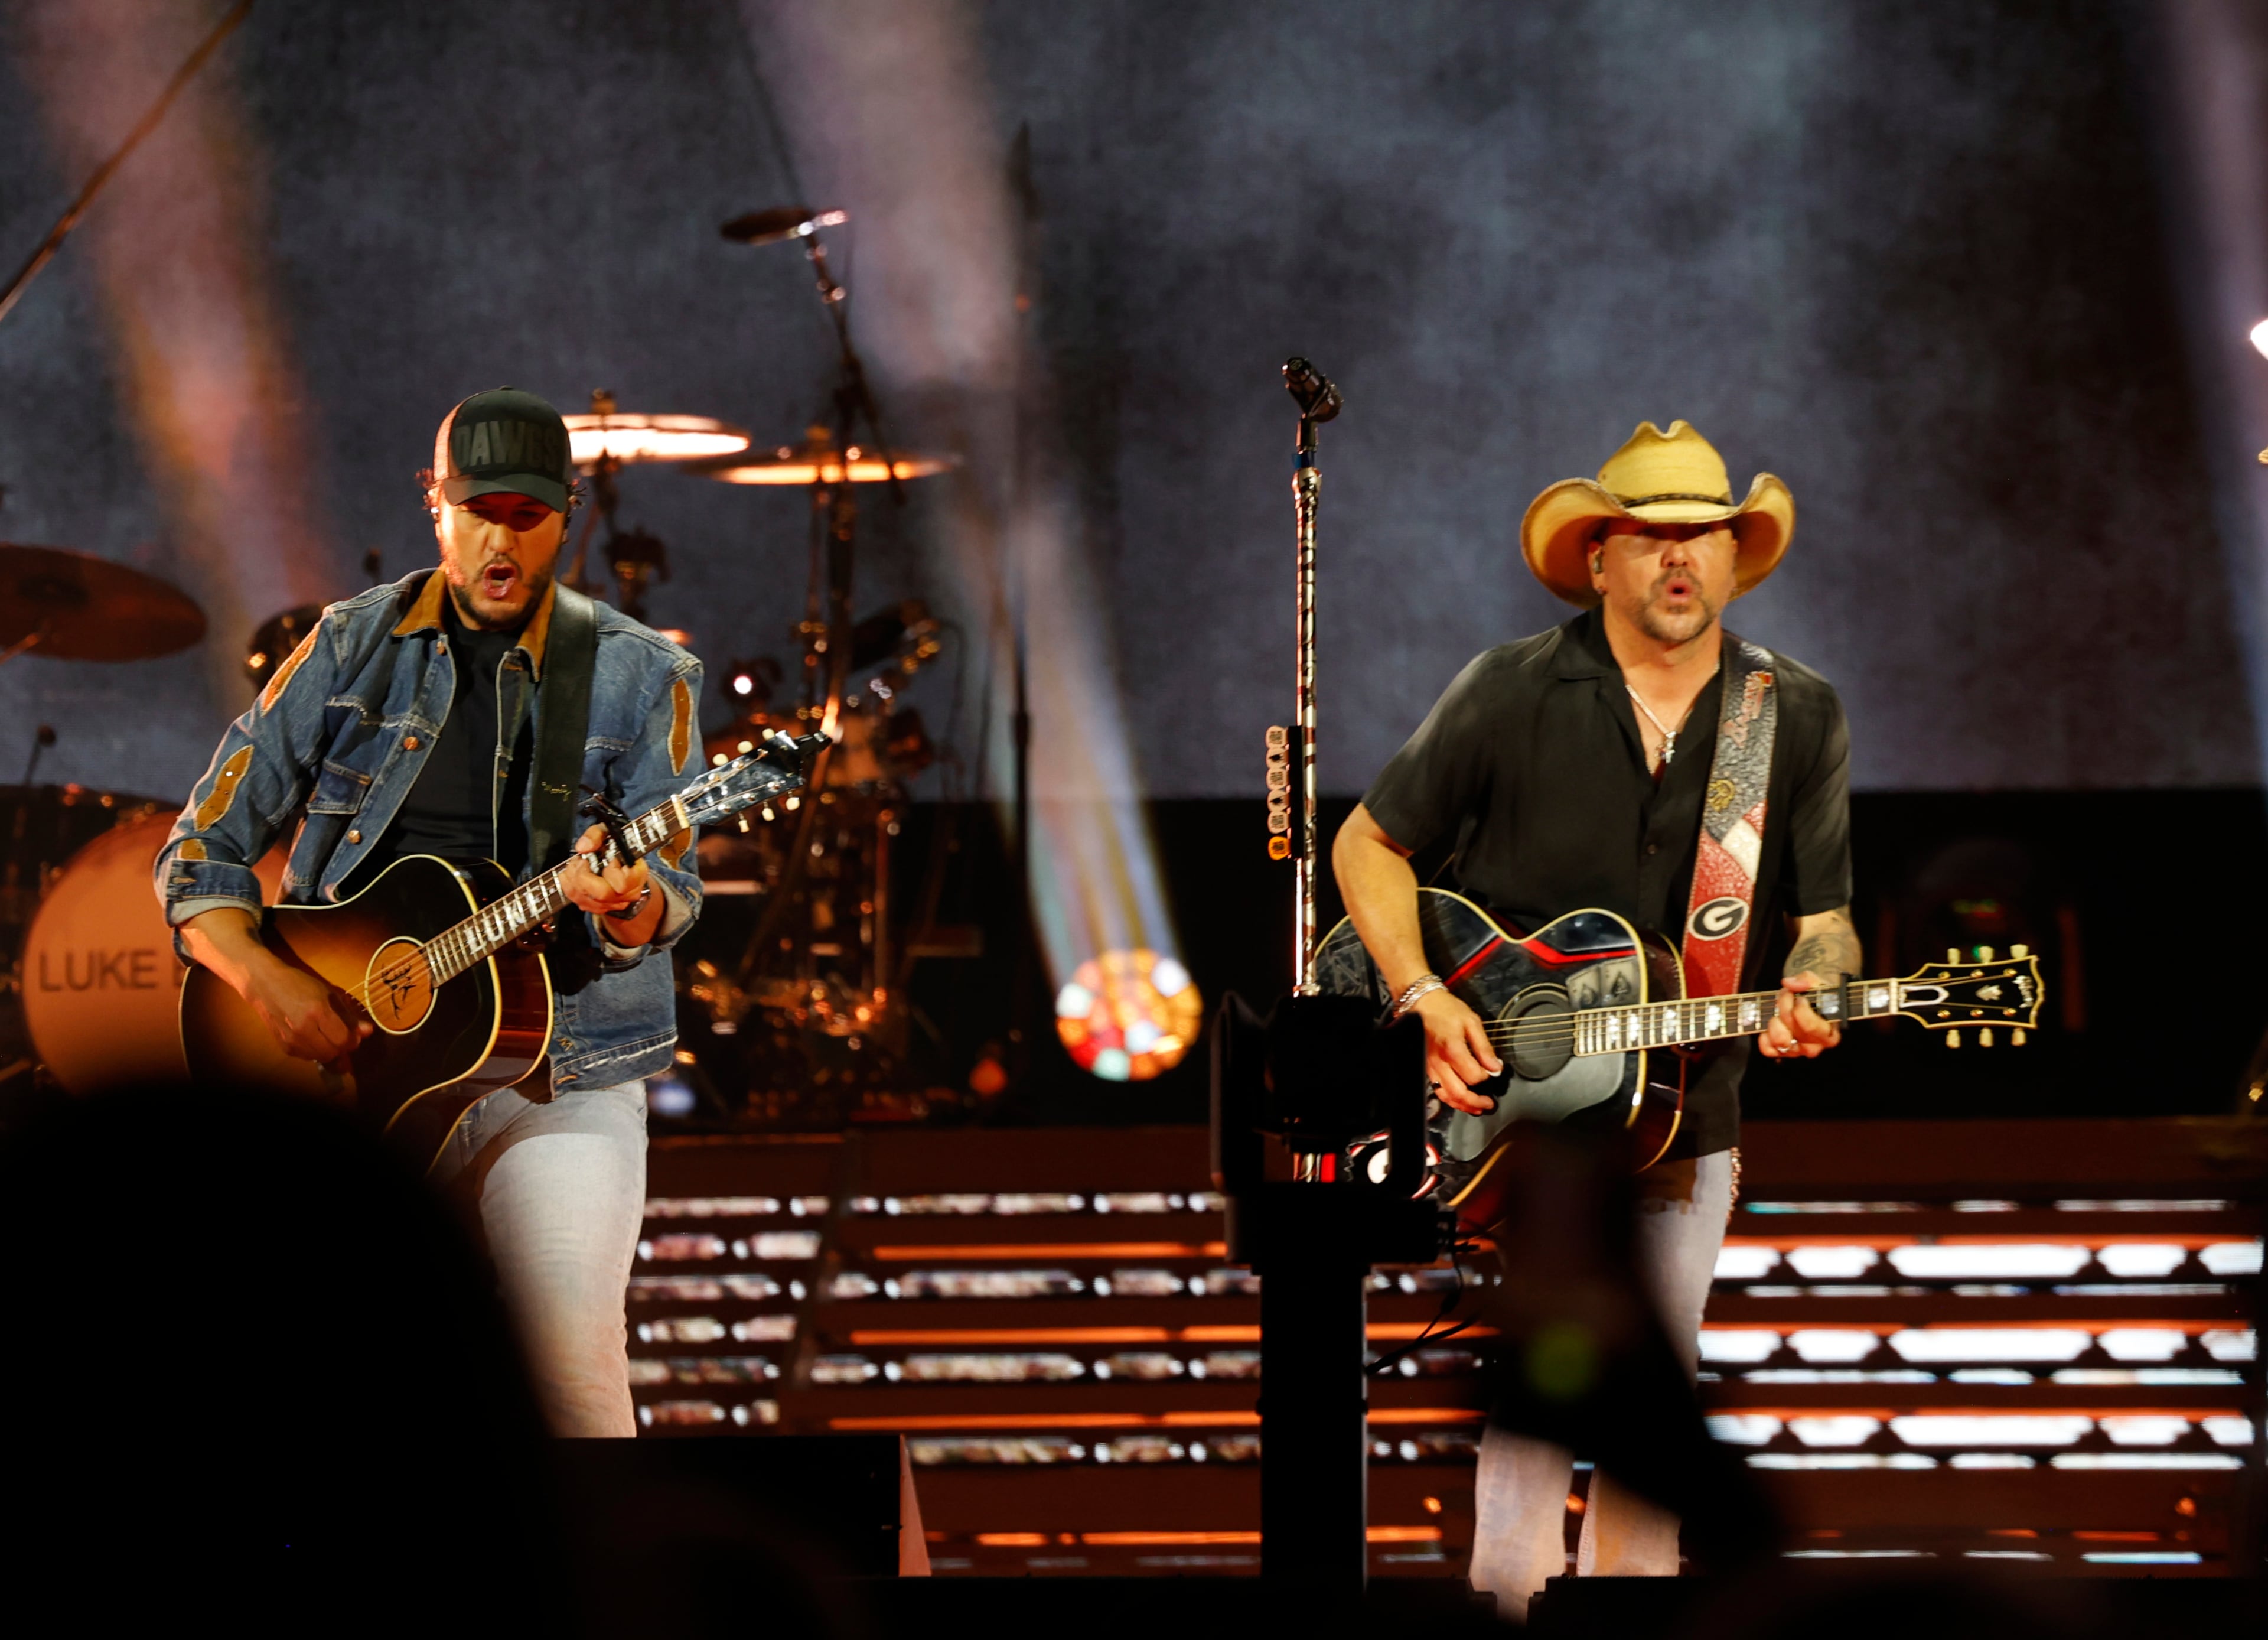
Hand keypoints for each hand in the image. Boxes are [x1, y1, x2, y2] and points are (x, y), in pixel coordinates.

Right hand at [242, 952, 370, 1065]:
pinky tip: (314, 1037)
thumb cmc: (301, 985)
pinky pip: (307, 1057)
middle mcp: (303, 1029)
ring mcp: (291, 1039)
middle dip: (342, 1047)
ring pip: (321, 1058)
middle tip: (342, 1035)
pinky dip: (315, 1051)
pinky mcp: (284, 1046)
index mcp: (317, 1012)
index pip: (343, 1039)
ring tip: (328, 1035)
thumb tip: (368, 1032)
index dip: (353, 1039)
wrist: (265, 985)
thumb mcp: (329, 994)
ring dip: (330, 1050)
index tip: (355, 1034)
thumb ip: (348, 1016)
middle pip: (333, 1052)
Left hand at [559, 823, 651, 916]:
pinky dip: (569, 888)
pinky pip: (580, 902)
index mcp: (637, 875)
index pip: (623, 883)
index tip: (608, 859)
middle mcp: (627, 894)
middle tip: (579, 861)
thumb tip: (583, 847)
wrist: (621, 863)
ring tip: (573, 865)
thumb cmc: (617, 847)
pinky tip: (569, 875)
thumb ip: (596, 835)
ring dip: (573, 881)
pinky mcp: (600, 908)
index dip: (611, 871)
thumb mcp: (609, 833)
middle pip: (602, 894)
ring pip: (588, 900)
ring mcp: (613, 903)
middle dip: (583, 876)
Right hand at [1412, 988, 1503, 1113]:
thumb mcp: (1472, 1022)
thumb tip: (1496, 1067)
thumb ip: (1484, 1047)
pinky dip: (1450, 1099)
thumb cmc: (1446, 1009)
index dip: (1486, 1077)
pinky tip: (1460, 1099)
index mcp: (1453, 1049)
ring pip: (1446, 1096)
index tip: (1494, 1071)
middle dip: (1476, 1103)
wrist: (1421, 1002)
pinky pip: (1437, 1089)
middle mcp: (1439, 1062)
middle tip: (1489, 1104)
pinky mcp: (1426, 1068)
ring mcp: (1430, 1067)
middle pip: (1458, 1093)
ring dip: (1462, 1106)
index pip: (1473, 1076)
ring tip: (1477, 1108)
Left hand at [1761, 969, 1841, 1060]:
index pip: (1810, 1027)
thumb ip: (1807, 980)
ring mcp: (1798, 1050)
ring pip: (1780, 1041)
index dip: (1800, 1010)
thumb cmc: (1815, 996)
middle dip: (1785, 1008)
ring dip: (1775, 1021)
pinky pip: (1768, 1050)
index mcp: (1830, 1033)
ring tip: (1778, 1010)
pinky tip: (1769, 1026)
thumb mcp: (1816, 983)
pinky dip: (1765, 1037)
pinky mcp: (1782, 1052)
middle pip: (1793, 1030)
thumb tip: (1790, 983)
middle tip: (1787, 995)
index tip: (1800, 998)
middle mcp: (1815, 1046)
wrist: (1808, 1003)